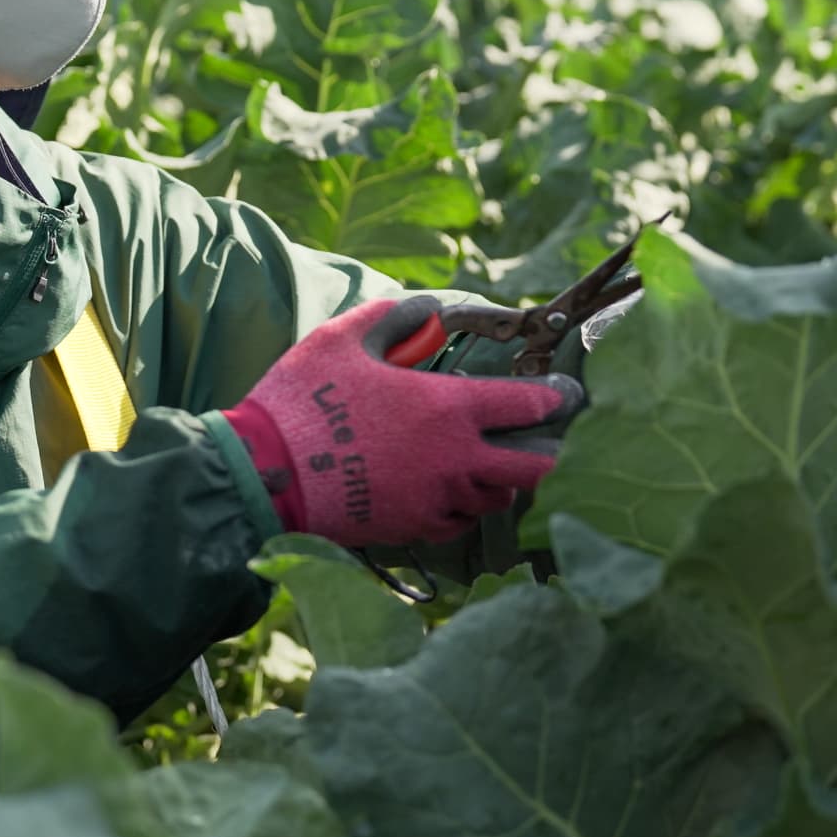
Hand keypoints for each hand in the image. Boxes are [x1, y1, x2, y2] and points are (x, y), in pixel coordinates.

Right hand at [219, 296, 583, 547]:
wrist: (267, 474)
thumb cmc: (304, 400)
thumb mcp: (346, 338)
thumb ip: (398, 316)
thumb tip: (433, 308)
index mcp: (447, 408)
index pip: (527, 405)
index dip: (558, 397)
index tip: (569, 393)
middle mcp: (455, 460)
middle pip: (534, 467)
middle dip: (554, 453)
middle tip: (554, 441)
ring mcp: (437, 500)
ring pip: (498, 497)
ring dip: (505, 480)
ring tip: (496, 463)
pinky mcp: (414, 528)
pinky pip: (460, 522)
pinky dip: (465, 506)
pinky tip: (452, 490)